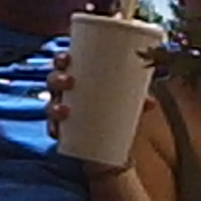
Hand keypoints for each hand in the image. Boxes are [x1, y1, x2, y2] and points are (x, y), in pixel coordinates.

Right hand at [47, 51, 150, 175]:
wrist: (112, 143)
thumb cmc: (117, 109)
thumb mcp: (128, 101)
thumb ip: (138, 98)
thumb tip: (150, 102)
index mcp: (78, 78)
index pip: (64, 64)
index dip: (61, 58)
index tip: (67, 57)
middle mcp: (65, 93)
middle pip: (53, 81)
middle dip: (57, 79)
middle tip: (69, 81)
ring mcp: (62, 111)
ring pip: (50, 104)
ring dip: (53, 105)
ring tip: (65, 109)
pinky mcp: (63, 131)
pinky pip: (53, 129)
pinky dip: (53, 130)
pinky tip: (56, 131)